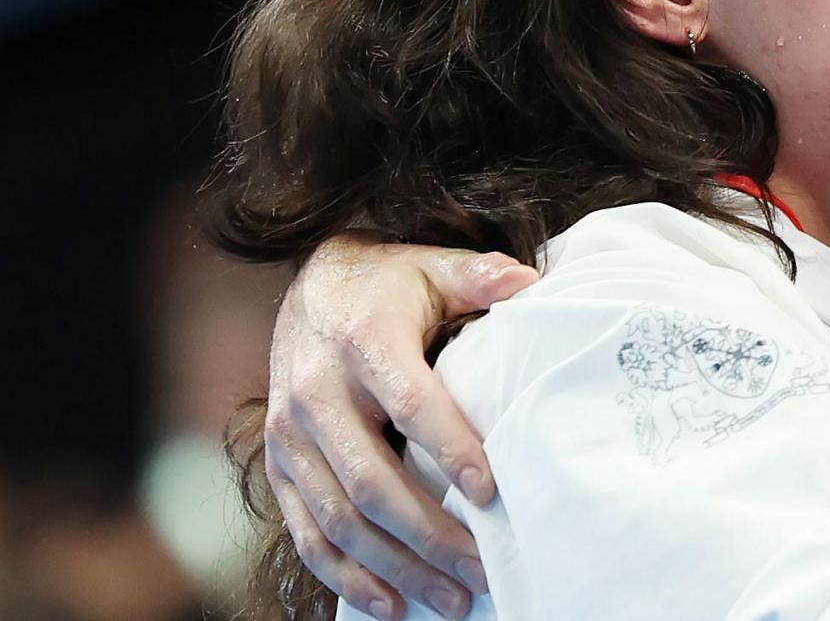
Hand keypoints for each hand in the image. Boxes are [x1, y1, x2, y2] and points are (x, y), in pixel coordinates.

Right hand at [263, 235, 536, 618]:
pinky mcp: (278, 464)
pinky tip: (388, 603)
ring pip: (340, 519)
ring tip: (451, 598)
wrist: (311, 286)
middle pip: (372, 482)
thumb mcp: (430, 265)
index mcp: (362, 344)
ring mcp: (290, 436)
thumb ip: (478, 275)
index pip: (410, 406)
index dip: (450, 451)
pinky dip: (344, 575)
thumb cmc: (387, 283)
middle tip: (483, 569)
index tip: (492, 493)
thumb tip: (528, 281)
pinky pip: (306, 530)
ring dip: (394, 568)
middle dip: (430, 535)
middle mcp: (316, 395)